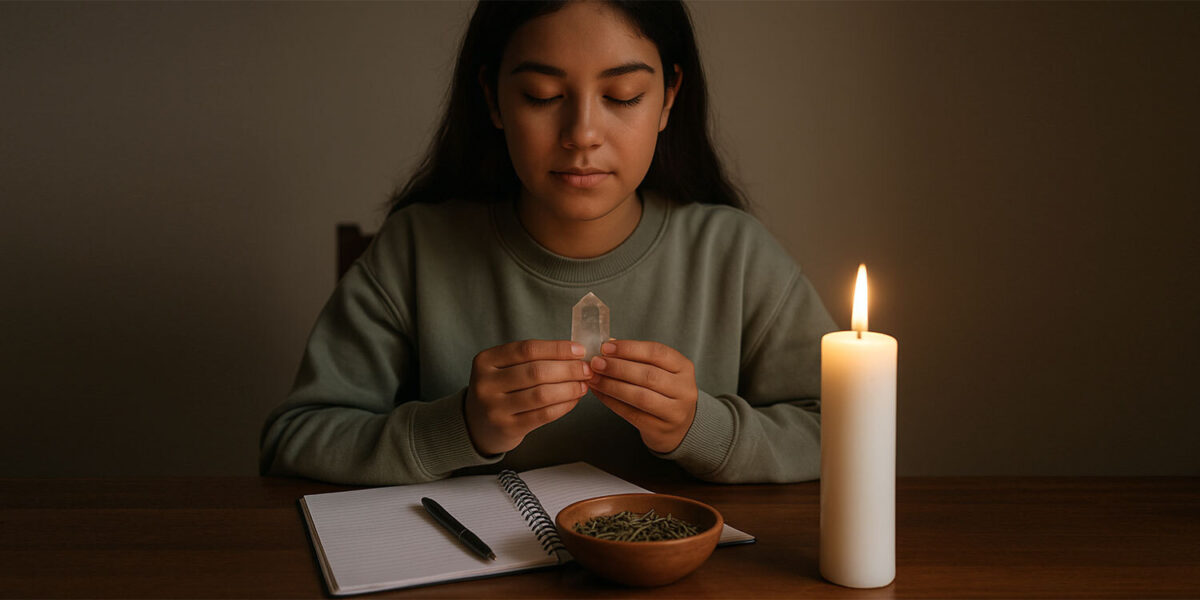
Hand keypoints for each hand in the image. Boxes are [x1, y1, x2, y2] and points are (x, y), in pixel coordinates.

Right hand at [464, 340, 591, 455]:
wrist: (477, 424)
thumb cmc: (499, 390)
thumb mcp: (503, 368)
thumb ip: (532, 359)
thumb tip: (575, 355)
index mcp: (485, 361)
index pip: (527, 349)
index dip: (557, 349)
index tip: (579, 350)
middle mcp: (486, 383)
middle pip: (536, 371)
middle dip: (568, 369)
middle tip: (587, 370)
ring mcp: (495, 408)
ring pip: (542, 394)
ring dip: (569, 388)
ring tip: (583, 385)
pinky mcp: (507, 428)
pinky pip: (543, 415)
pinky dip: (564, 406)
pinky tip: (573, 400)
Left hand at [587, 340, 697, 453]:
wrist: (679, 427)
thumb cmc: (665, 392)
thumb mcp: (660, 370)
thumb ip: (637, 357)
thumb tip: (608, 345)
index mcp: (684, 368)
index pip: (657, 352)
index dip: (630, 348)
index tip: (606, 347)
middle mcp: (684, 389)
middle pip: (648, 375)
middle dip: (618, 368)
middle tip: (596, 363)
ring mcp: (675, 412)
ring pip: (640, 396)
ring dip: (612, 386)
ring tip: (594, 378)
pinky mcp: (660, 429)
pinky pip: (631, 414)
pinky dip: (611, 402)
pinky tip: (599, 393)